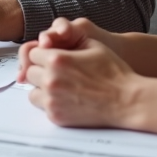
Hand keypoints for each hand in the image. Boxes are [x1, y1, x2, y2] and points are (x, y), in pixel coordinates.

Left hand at [22, 37, 140, 128]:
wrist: (126, 101)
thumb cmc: (113, 73)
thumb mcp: (92, 45)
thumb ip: (66, 41)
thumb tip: (47, 42)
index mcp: (57, 59)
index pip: (32, 53)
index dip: (43, 54)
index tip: (52, 58)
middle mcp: (51, 80)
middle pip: (30, 72)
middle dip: (41, 70)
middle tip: (59, 72)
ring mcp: (52, 100)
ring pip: (32, 91)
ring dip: (42, 87)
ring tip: (61, 85)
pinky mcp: (56, 116)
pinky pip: (42, 106)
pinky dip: (49, 102)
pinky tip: (65, 98)